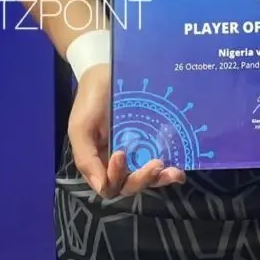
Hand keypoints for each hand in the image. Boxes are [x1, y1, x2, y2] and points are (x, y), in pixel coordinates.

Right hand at [68, 62, 185, 198]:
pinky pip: (161, 159)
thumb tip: (101, 187)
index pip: (110, 184)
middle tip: (156, 164)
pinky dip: (169, 170)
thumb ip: (85, 157)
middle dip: (143, 179)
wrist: (106, 72)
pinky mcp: (151, 140)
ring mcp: (137, 151)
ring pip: (148, 177)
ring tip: (173, 172)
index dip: (116, 176)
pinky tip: (179, 168)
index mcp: (99, 161)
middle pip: (131, 184)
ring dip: (160, 179)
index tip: (120, 153)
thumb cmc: (91, 99)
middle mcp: (120, 161)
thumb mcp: (80, 127)